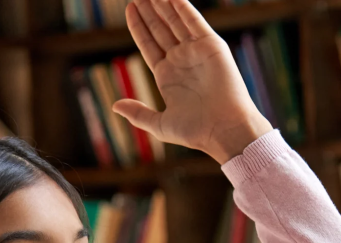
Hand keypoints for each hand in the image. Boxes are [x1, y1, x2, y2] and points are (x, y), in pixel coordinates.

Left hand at [112, 0, 272, 163]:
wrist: (226, 129)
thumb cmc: (196, 132)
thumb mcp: (160, 125)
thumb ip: (138, 114)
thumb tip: (115, 106)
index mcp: (168, 77)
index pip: (149, 45)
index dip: (139, 27)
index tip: (130, 9)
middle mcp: (182, 61)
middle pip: (160, 29)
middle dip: (148, 11)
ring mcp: (196, 52)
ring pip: (175, 21)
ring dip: (162, 4)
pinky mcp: (211, 46)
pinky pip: (194, 20)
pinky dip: (182, 6)